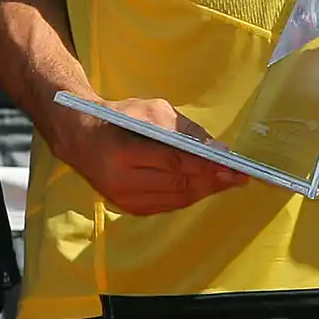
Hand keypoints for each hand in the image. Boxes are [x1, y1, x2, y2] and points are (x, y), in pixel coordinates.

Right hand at [58, 95, 247, 214]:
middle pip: (177, 185)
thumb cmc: (117, 117)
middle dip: (212, 181)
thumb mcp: (149, 110)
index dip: (205, 166)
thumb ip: (183, 129)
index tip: (232, 164)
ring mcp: (124, 200)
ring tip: (228, 182)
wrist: (80, 138)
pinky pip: (167, 205)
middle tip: (239, 176)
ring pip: (175, 199)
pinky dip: (189, 196)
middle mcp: (122, 182)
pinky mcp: (128, 207)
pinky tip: (205, 187)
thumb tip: (217, 148)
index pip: (173, 163)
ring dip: (204, 191)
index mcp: (123, 154)